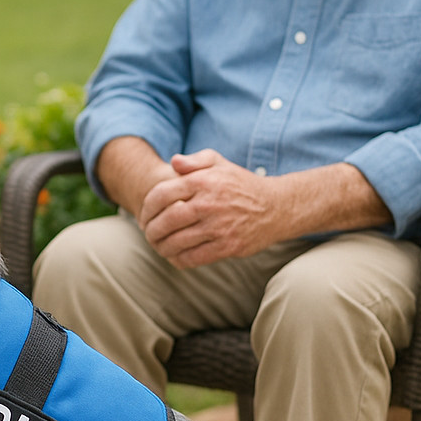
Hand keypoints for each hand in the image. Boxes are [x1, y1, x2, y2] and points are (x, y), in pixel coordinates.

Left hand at [136, 150, 283, 267]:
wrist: (276, 207)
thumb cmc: (241, 184)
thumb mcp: (220, 163)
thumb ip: (195, 160)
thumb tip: (173, 162)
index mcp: (203, 181)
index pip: (161, 195)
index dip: (146, 208)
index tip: (144, 216)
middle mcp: (209, 203)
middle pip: (166, 221)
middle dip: (151, 230)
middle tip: (148, 234)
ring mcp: (219, 227)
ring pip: (176, 242)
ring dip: (161, 247)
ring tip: (158, 246)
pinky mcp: (227, 246)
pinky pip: (193, 257)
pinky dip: (178, 260)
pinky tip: (174, 257)